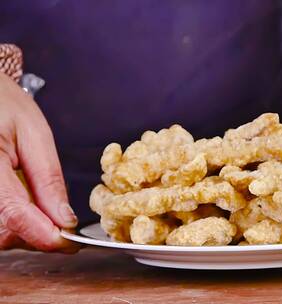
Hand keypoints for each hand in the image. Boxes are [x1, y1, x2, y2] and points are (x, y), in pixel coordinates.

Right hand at [0, 72, 78, 252]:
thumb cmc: (3, 104)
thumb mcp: (34, 134)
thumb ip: (48, 179)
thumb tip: (65, 220)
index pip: (14, 214)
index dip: (45, 234)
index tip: (71, 242)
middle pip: (4, 233)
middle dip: (38, 235)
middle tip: (65, 224)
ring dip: (25, 233)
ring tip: (45, 210)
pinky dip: (13, 224)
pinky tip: (27, 209)